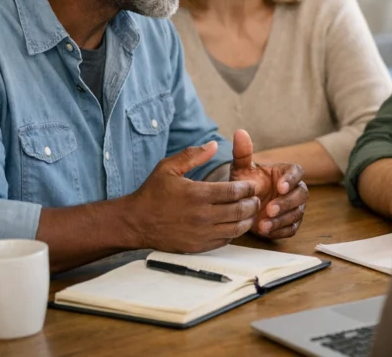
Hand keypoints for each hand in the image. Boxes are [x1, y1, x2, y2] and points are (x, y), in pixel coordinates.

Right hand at [126, 141, 259, 251]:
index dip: (248, 188)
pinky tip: (233, 224)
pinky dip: (233, 232)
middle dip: (252, 203)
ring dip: (247, 220)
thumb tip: (214, 144)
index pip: (235, 191)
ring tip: (249, 212)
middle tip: (256, 199)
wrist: (135, 222)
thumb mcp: (168, 167)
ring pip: (236, 228)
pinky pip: (225, 241)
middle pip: (240, 210)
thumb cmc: (152, 193)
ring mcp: (200, 233)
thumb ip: (193, 155)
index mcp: (197, 194)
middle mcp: (202, 215)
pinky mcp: (198, 247)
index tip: (251, 186)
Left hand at [229, 130, 308, 238]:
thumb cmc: (244, 183)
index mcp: (286, 172)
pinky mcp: (289, 223)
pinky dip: (280, 231)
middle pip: (301, 195)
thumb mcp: (241, 168)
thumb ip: (242, 152)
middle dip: (287, 203)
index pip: (297, 172)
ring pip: (297, 213)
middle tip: (270, 209)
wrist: (240, 204)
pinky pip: (291, 229)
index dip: (291, 179)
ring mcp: (293, 207)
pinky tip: (266, 231)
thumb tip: (240, 132)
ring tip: (263, 224)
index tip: (280, 186)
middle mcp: (294, 189)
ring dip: (282, 220)